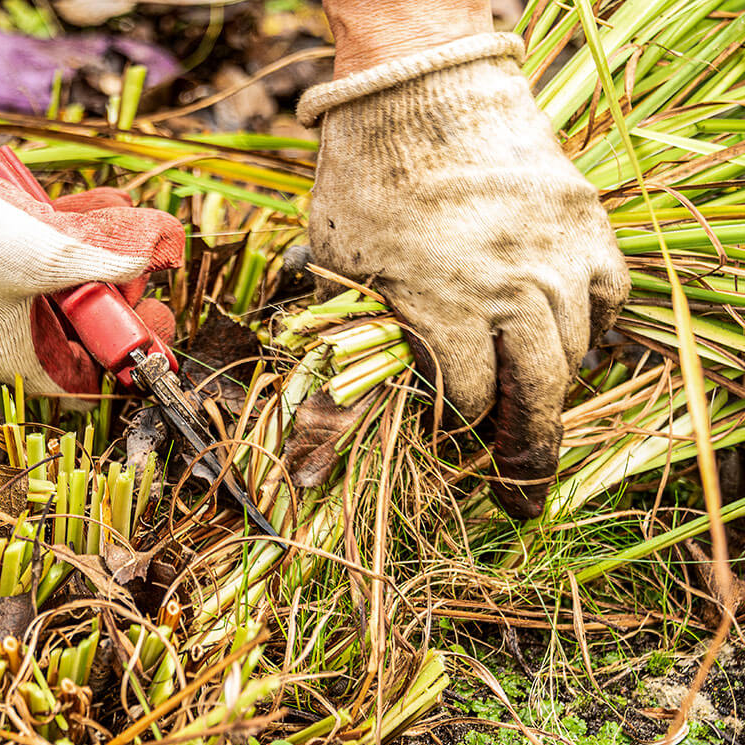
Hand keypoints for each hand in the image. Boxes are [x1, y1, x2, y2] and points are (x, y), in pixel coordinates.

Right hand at [0, 45, 181, 397]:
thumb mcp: (39, 252)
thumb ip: (107, 257)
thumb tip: (160, 252)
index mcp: (1, 353)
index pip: (79, 378)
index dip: (125, 356)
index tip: (158, 327)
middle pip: (73, 322)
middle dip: (118, 291)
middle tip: (147, 267)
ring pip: (56, 276)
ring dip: (98, 249)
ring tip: (129, 218)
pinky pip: (31, 241)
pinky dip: (64, 223)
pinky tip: (93, 200)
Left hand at [297, 33, 629, 517]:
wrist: (417, 88)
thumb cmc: (362, 183)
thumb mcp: (335, 277)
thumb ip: (337, 374)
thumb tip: (307, 474)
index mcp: (443, 308)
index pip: (470, 401)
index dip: (455, 425)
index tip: (446, 429)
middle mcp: (511, 290)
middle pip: (539, 394)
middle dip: (529, 448)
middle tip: (522, 486)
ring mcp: (555, 254)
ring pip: (576, 349)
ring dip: (554, 382)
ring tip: (532, 396)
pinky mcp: (584, 220)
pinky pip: (607, 294)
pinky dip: (592, 323)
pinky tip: (565, 333)